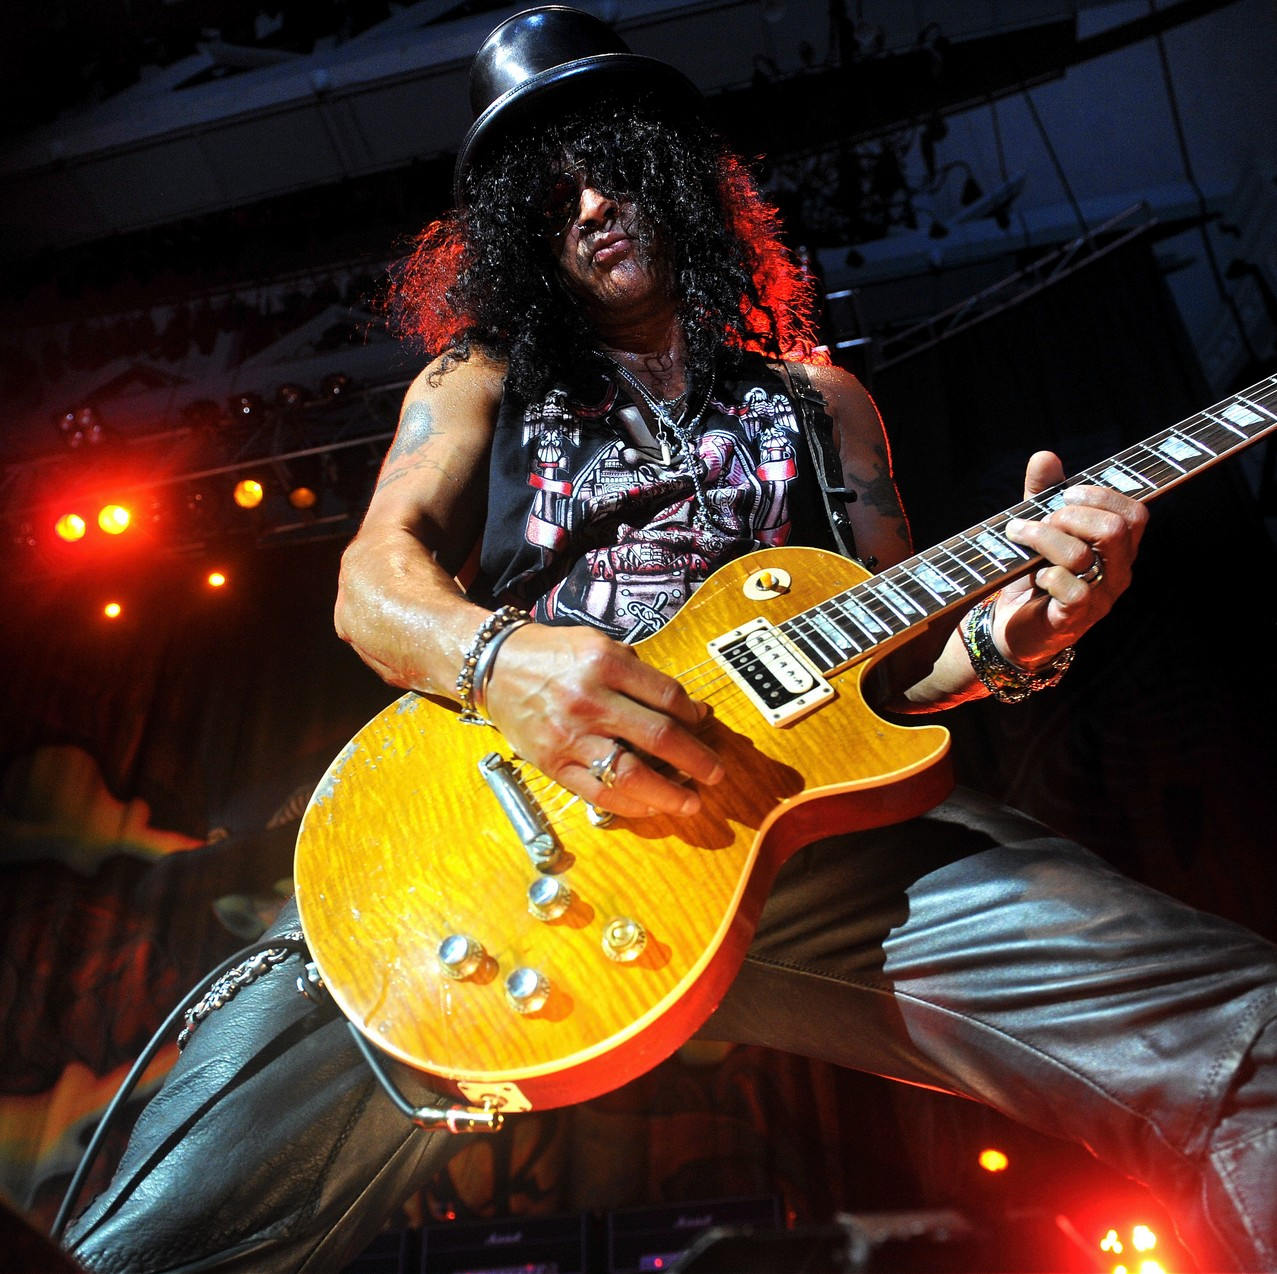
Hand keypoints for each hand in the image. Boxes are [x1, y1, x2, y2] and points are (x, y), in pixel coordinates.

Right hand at [482, 623, 722, 817]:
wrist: (493, 668)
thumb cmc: (553, 654)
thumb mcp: (600, 645)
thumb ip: (642, 676)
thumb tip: (690, 710)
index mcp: (606, 664)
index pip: (666, 697)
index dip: (694, 715)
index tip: (705, 724)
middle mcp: (590, 701)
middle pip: (657, 737)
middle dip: (695, 760)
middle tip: (716, 774)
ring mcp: (570, 736)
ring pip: (630, 774)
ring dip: (668, 793)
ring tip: (690, 802)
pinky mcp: (554, 764)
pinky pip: (598, 794)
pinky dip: (630, 805)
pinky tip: (651, 807)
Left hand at [995, 451, 1147, 667]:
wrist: (1013, 627)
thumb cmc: (1033, 573)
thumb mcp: (1038, 528)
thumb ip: (1042, 494)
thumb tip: (1045, 456)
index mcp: (1118, 548)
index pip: (1135, 513)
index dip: (1101, 496)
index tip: (1064, 495)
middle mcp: (1117, 572)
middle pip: (1116, 530)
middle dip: (1072, 516)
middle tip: (1042, 520)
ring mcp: (1100, 598)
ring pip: (1084, 555)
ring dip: (1044, 538)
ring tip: (1019, 536)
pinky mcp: (1074, 619)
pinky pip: (1073, 591)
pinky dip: (1048, 575)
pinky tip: (1036, 575)